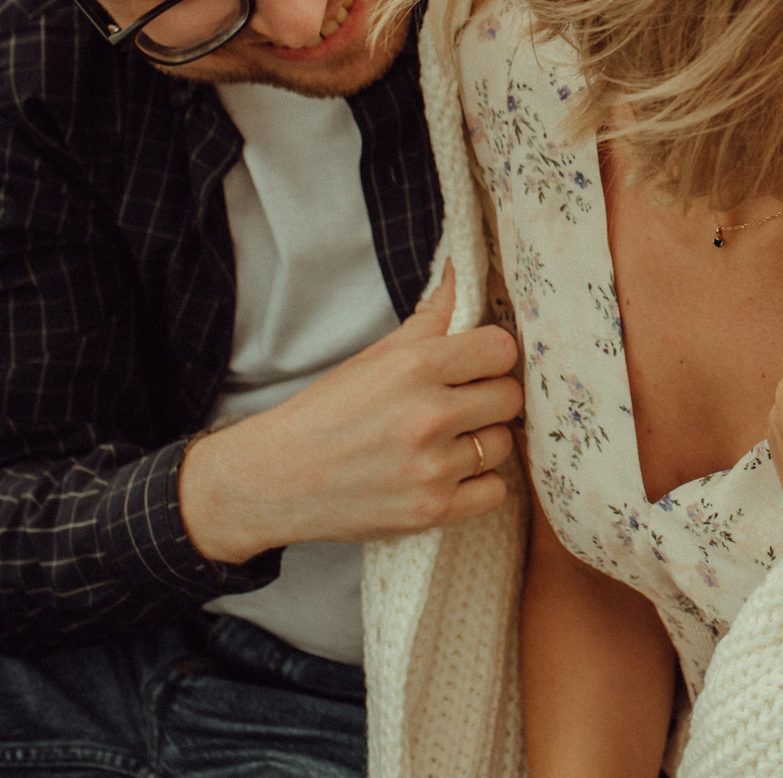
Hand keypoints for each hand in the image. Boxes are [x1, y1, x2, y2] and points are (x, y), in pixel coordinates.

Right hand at [180, 264, 522, 562]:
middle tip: (461, 405)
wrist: (273, 479)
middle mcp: (429, 415)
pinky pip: (495, 491)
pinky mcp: (432, 510)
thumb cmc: (325, 413)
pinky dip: (478, 485)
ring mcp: (432, 466)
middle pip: (509, 397)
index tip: (475, 367)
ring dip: (481, 442)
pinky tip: (450, 474)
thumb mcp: (372, 357)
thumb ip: (426, 319)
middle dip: (489, 398)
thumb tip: (457, 273)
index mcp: (415, 367)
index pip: (501, 350)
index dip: (491, 357)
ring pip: (502, 443)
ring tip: (447, 442)